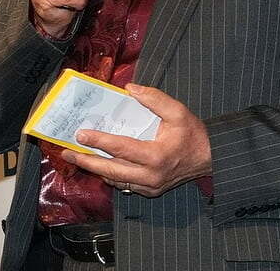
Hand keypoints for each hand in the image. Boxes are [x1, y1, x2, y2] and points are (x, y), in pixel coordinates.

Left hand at [61, 84, 211, 197]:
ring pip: (115, 180)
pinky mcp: (151, 191)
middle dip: (86, 161)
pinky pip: (125, 185)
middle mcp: (150, 176)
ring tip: (77, 158)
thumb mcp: (178, 111)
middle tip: (67, 152)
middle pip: (111, 170)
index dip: (98, 141)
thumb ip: (154, 99)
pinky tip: (100, 167)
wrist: (211, 158)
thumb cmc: (194, 134)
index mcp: (156, 156)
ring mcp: (150, 187)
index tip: (80, 134)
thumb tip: (130, 89)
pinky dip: (111, 176)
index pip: (120, 148)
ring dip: (95, 170)